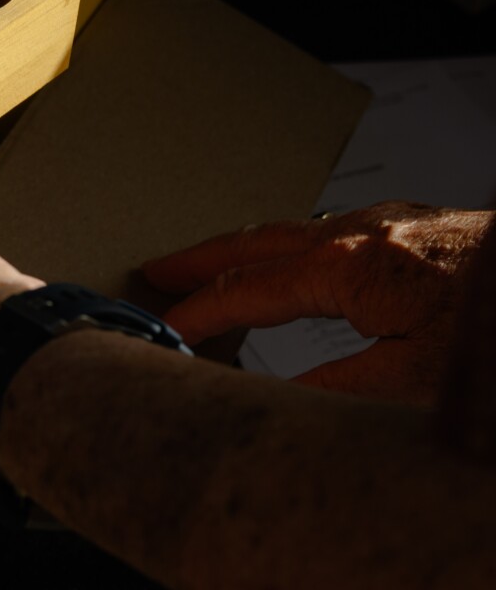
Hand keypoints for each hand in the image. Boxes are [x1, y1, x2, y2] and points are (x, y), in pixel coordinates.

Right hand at [141, 201, 493, 405]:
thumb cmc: (493, 323)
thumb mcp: (415, 377)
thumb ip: (336, 385)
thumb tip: (279, 396)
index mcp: (350, 267)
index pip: (249, 292)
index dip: (201, 314)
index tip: (168, 330)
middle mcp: (363, 235)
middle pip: (258, 243)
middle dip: (203, 258)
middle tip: (159, 269)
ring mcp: (391, 225)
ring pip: (295, 232)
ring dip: (248, 250)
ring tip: (218, 265)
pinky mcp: (419, 228)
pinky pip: (331, 230)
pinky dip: (293, 247)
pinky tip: (305, 262)